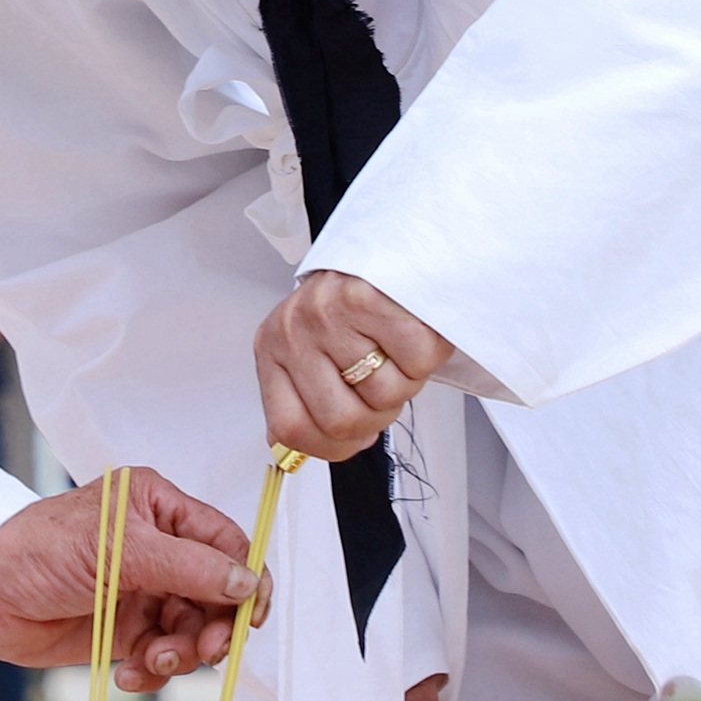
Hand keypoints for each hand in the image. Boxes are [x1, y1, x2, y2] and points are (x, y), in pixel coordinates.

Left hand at [0, 468, 267, 692]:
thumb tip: (247, 583)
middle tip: (205, 652)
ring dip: (182, 653)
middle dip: (214, 626)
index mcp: (160, 509)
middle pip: (216, 594)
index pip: (226, 544)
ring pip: (192, 630)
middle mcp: (157, 548)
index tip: (249, 618)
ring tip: (153, 661)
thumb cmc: (40, 549)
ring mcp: (142, 591)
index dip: (245, 581)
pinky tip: (129, 676)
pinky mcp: (124, 630)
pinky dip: (155, 671)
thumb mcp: (121, 550)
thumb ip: (190, 567)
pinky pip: (162, 656)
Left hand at [256, 271, 453, 461]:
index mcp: (272, 350)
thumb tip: (304, 452)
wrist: (384, 248)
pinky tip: (411, 332)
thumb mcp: (311, 353)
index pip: (290, 430)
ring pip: (386, 394)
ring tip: (397, 351)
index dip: (331, 447)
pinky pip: (417, 363)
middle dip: (378, 416)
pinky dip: (428, 357)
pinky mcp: (371, 298)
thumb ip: (306, 402)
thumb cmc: (349, 308)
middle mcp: (294, 330)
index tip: (353, 438)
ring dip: (406, 382)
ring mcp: (330, 314)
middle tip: (384, 386)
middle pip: (343, 420)